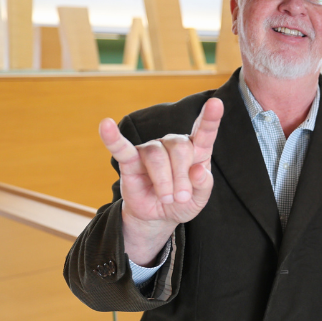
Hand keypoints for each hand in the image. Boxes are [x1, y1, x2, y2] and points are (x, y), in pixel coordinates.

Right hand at [99, 98, 223, 263]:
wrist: (158, 217)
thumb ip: (204, 184)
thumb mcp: (200, 199)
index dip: (210, 118)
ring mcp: (151, 150)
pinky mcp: (130, 160)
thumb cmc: (182, 202)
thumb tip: (198, 170)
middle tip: (181, 198)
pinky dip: (113, 138)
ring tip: (166, 198)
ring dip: (164, 181)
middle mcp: (173, 144)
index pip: (204, 131)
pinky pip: (121, 147)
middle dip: (181, 177)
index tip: (216, 103)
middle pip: (179, 148)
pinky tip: (105, 125)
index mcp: (196, 150)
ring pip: (157, 156)